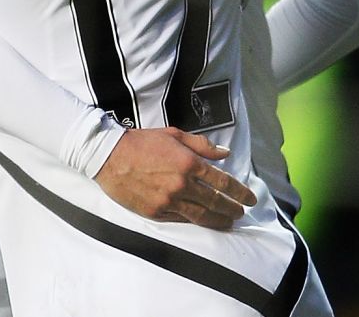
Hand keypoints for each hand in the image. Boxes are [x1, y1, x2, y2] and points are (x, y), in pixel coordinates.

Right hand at [94, 127, 256, 229]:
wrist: (108, 155)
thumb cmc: (140, 142)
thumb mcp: (173, 135)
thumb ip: (201, 145)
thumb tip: (224, 153)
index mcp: (188, 163)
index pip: (223, 181)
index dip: (240, 191)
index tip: (250, 198)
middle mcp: (181, 184)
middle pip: (216, 201)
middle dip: (233, 208)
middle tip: (241, 212)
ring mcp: (168, 200)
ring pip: (201, 215)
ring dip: (219, 220)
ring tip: (228, 222)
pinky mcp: (155, 211)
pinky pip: (180, 219)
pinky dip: (195, 220)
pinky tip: (202, 221)